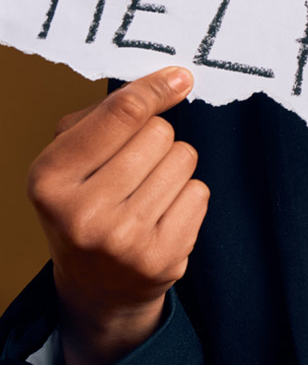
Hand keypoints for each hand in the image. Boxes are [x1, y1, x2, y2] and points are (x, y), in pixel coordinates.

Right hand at [27, 67, 207, 364]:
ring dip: (174, 167)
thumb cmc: (87, 202)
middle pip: (160, 133)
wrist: (96, 287)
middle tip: (135, 168)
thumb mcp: (72, 157)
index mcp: (50, 179)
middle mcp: (81, 214)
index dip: (155, 88)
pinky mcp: (161, 259)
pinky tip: (162, 217)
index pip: (121, 113)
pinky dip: (187, 197)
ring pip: (184, 158)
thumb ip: (109, 113)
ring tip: (147, 193)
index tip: (179, 77)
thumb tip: (175, 80)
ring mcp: (122, 241)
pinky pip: (200, 192)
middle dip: (156, 140)